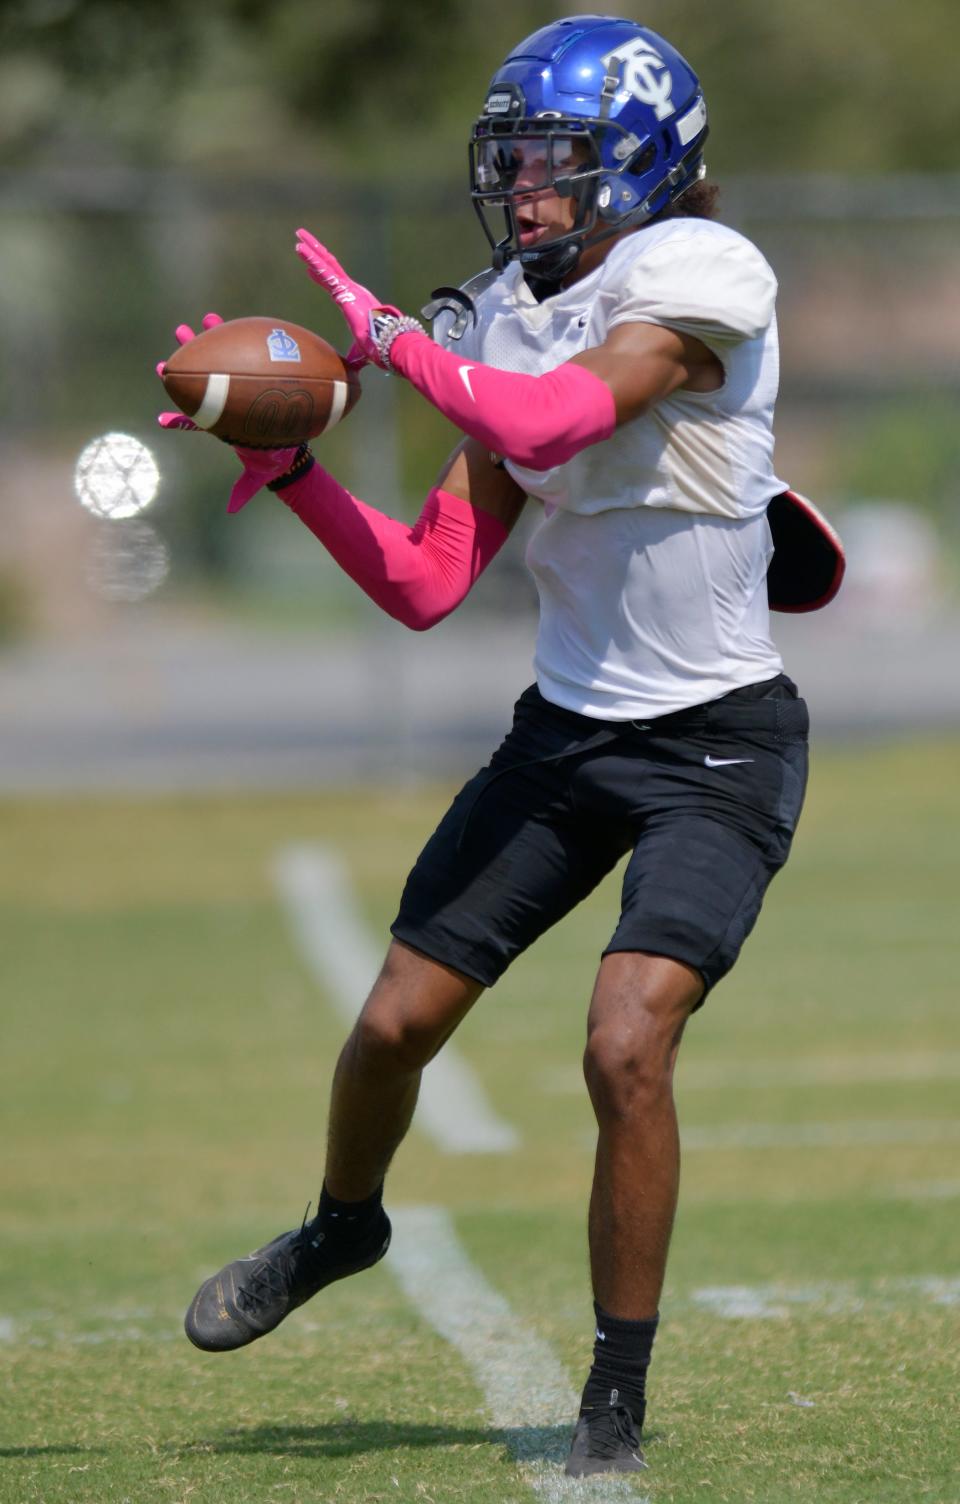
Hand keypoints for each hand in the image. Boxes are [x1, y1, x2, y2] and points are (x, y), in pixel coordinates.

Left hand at [156, 312, 298, 512]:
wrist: (286, 439)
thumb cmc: (271, 455)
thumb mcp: (258, 475)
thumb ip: (243, 490)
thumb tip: (231, 508)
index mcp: (222, 424)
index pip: (197, 423)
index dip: (178, 422)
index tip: (160, 420)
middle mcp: (224, 400)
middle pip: (198, 385)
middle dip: (179, 372)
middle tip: (162, 363)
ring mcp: (234, 383)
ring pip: (212, 361)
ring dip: (197, 345)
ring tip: (183, 329)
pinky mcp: (249, 368)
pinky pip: (236, 348)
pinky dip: (226, 333)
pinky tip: (214, 319)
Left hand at [295, 228, 401, 369]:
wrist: (389, 342)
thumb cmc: (380, 346)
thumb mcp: (361, 351)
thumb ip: (355, 357)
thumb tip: (351, 370)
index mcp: (355, 301)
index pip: (334, 285)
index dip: (321, 275)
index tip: (309, 268)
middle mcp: (352, 290)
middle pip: (330, 267)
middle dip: (315, 253)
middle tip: (301, 240)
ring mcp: (348, 288)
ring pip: (326, 264)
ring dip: (311, 250)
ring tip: (298, 237)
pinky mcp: (344, 290)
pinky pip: (325, 271)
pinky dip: (312, 259)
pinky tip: (300, 249)